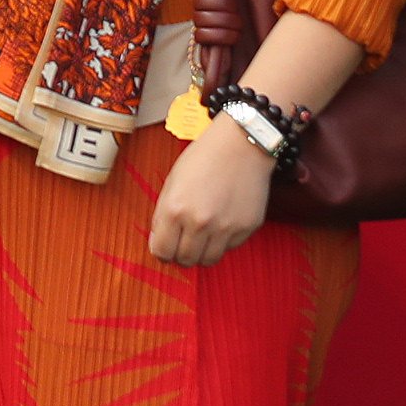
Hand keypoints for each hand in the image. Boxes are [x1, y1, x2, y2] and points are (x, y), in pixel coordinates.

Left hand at [148, 118, 276, 266]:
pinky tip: (221, 222)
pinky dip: (223, 241)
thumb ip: (163, 215)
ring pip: (208, 260)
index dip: (161, 251)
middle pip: (185, 260)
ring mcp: (225, 228)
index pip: (162, 251)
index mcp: (175, 209)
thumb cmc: (204, 157)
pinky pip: (229, 248)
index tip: (164, 247)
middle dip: (180, 255)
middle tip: (182, 242)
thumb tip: (159, 244)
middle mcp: (199, 222)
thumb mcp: (172, 181)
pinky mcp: (246, 228)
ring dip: (201, 252)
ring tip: (201, 236)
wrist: (241, 144)